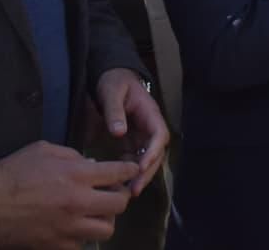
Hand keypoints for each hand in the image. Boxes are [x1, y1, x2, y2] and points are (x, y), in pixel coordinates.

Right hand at [0, 141, 138, 248]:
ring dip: (104, 220)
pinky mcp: (55, 245)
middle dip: (121, 197)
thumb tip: (92, 165)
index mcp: (77, 174)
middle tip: (113, 194)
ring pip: (106, 230)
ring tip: (95, 213)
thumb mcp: (45, 150)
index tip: (131, 171)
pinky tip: (74, 227)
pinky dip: (81, 237)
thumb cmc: (12, 172)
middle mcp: (78, 202)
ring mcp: (68, 227)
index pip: (118, 173)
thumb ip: (73, 156)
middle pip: (120, 205)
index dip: (129, 170)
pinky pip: (82, 245)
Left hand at [95, 67, 168, 194]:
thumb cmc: (113, 81)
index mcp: (149, 112)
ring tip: (128, 192)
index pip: (160, 135)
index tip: (142, 167)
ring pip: (147, 158)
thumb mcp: (112, 91)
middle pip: (156, 152)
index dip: (153, 152)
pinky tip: (120, 182)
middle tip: (135, 189)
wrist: (109, 76)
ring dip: (140, 175)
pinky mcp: (130, 140)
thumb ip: (114, 110)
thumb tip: (119, 132)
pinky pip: (134, 158)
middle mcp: (149, 126)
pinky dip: (130, 170)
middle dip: (148, 171)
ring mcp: (141, 134)